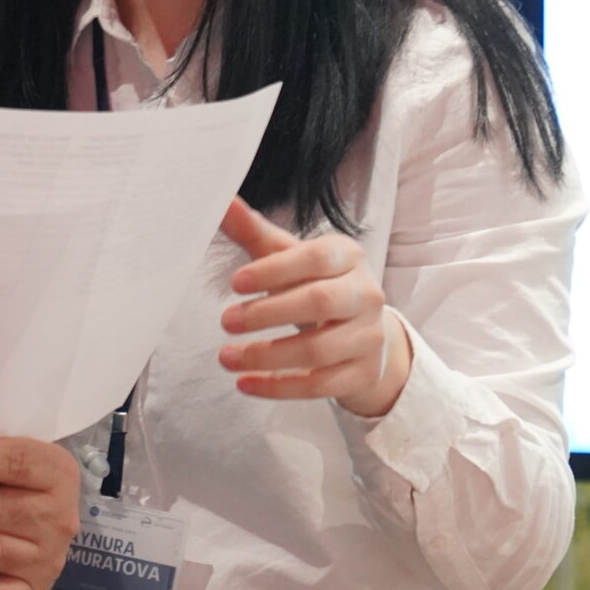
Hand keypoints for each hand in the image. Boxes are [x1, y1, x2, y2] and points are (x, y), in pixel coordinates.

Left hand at [216, 197, 411, 417]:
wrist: (361, 330)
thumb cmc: (314, 283)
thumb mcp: (288, 255)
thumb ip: (254, 231)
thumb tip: (221, 201)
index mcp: (347, 257)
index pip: (316, 258)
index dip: (275, 270)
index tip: (234, 283)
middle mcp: (366, 294)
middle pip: (319, 303)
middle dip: (267, 314)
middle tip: (225, 321)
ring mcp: (369, 337)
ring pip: (318, 351)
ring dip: (266, 356)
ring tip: (225, 357)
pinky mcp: (363, 373)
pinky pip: (320, 386)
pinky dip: (279, 388)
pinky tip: (245, 383)